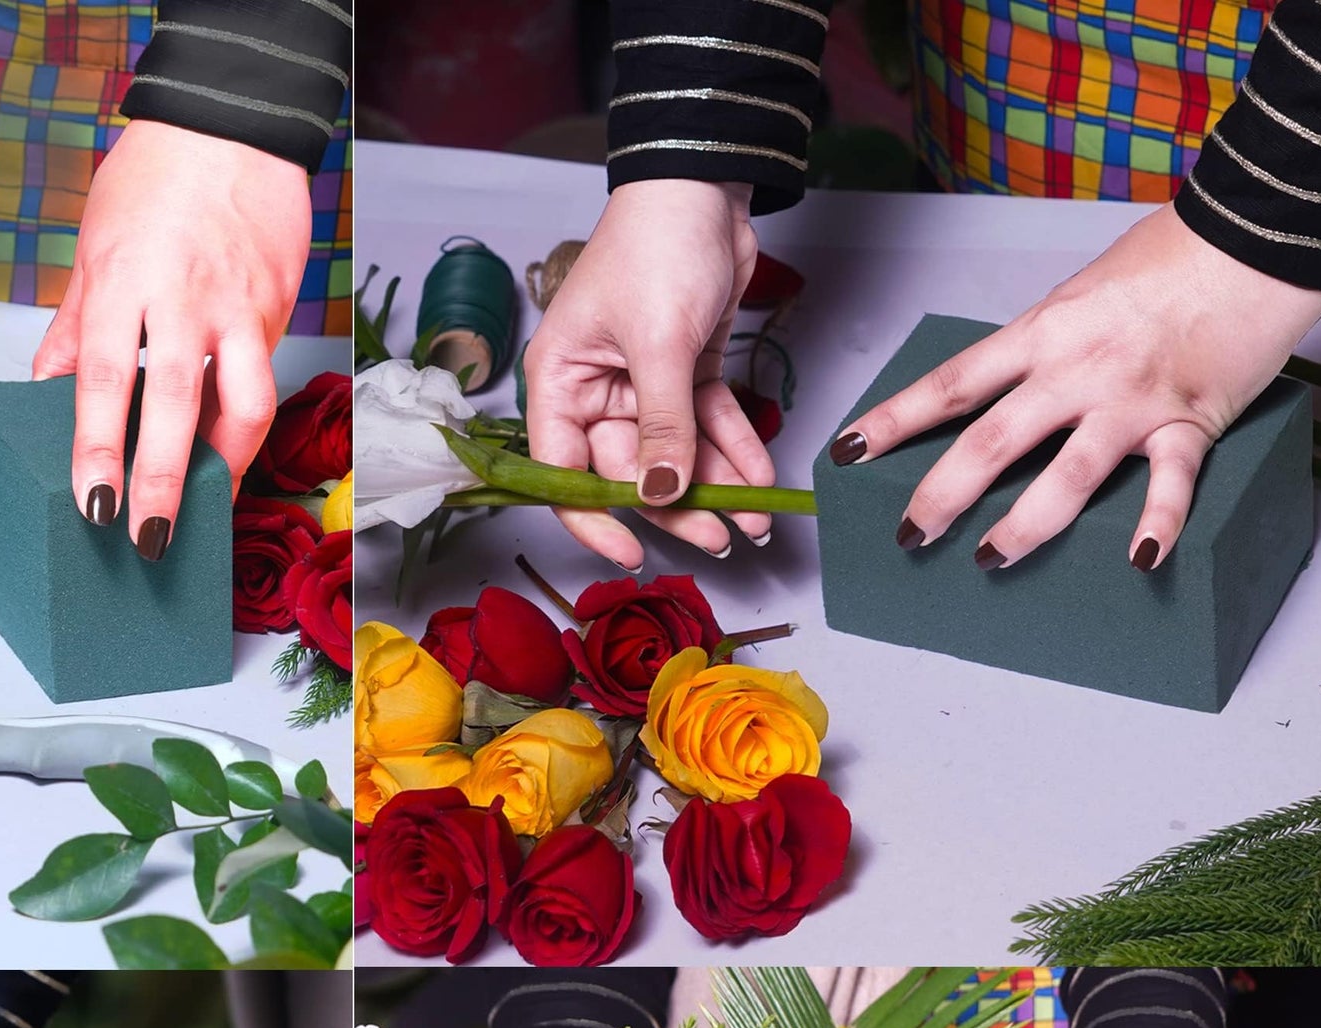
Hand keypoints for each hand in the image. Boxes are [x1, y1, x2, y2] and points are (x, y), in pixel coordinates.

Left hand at [31, 120, 312, 554]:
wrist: (232, 123)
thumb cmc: (156, 177)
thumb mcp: (96, 246)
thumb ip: (77, 327)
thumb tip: (47, 390)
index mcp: (125, 279)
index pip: (105, 380)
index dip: (99, 449)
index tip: (92, 502)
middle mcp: (185, 297)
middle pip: (175, 405)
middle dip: (162, 480)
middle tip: (149, 537)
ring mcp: (239, 306)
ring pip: (244, 404)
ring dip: (225, 465)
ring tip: (206, 504)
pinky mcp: (278, 310)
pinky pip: (263, 381)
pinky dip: (246, 425)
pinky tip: (229, 451)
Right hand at [523, 178, 775, 567]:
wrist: (706, 182)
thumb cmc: (657, 245)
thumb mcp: (659, 342)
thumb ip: (662, 426)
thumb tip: (661, 495)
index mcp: (560, 384)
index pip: (564, 473)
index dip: (596, 519)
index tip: (632, 552)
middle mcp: (595, 392)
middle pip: (631, 471)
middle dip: (679, 506)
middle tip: (721, 537)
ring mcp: (642, 384)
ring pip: (676, 454)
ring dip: (715, 486)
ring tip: (754, 519)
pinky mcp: (685, 371)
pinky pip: (707, 424)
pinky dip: (733, 450)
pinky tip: (759, 480)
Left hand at [829, 204, 1320, 569]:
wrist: (1257, 230)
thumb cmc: (1169, 258)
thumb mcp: (1081, 292)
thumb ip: (1039, 343)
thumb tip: (999, 382)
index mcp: (1043, 333)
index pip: (951, 384)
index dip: (893, 420)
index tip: (847, 451)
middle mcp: (1077, 370)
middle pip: (990, 442)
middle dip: (941, 494)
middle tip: (910, 534)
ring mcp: (1130, 400)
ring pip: (1065, 476)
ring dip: (1023, 526)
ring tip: (989, 558)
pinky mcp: (1189, 420)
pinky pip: (1170, 484)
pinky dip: (1158, 525)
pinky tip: (1140, 562)